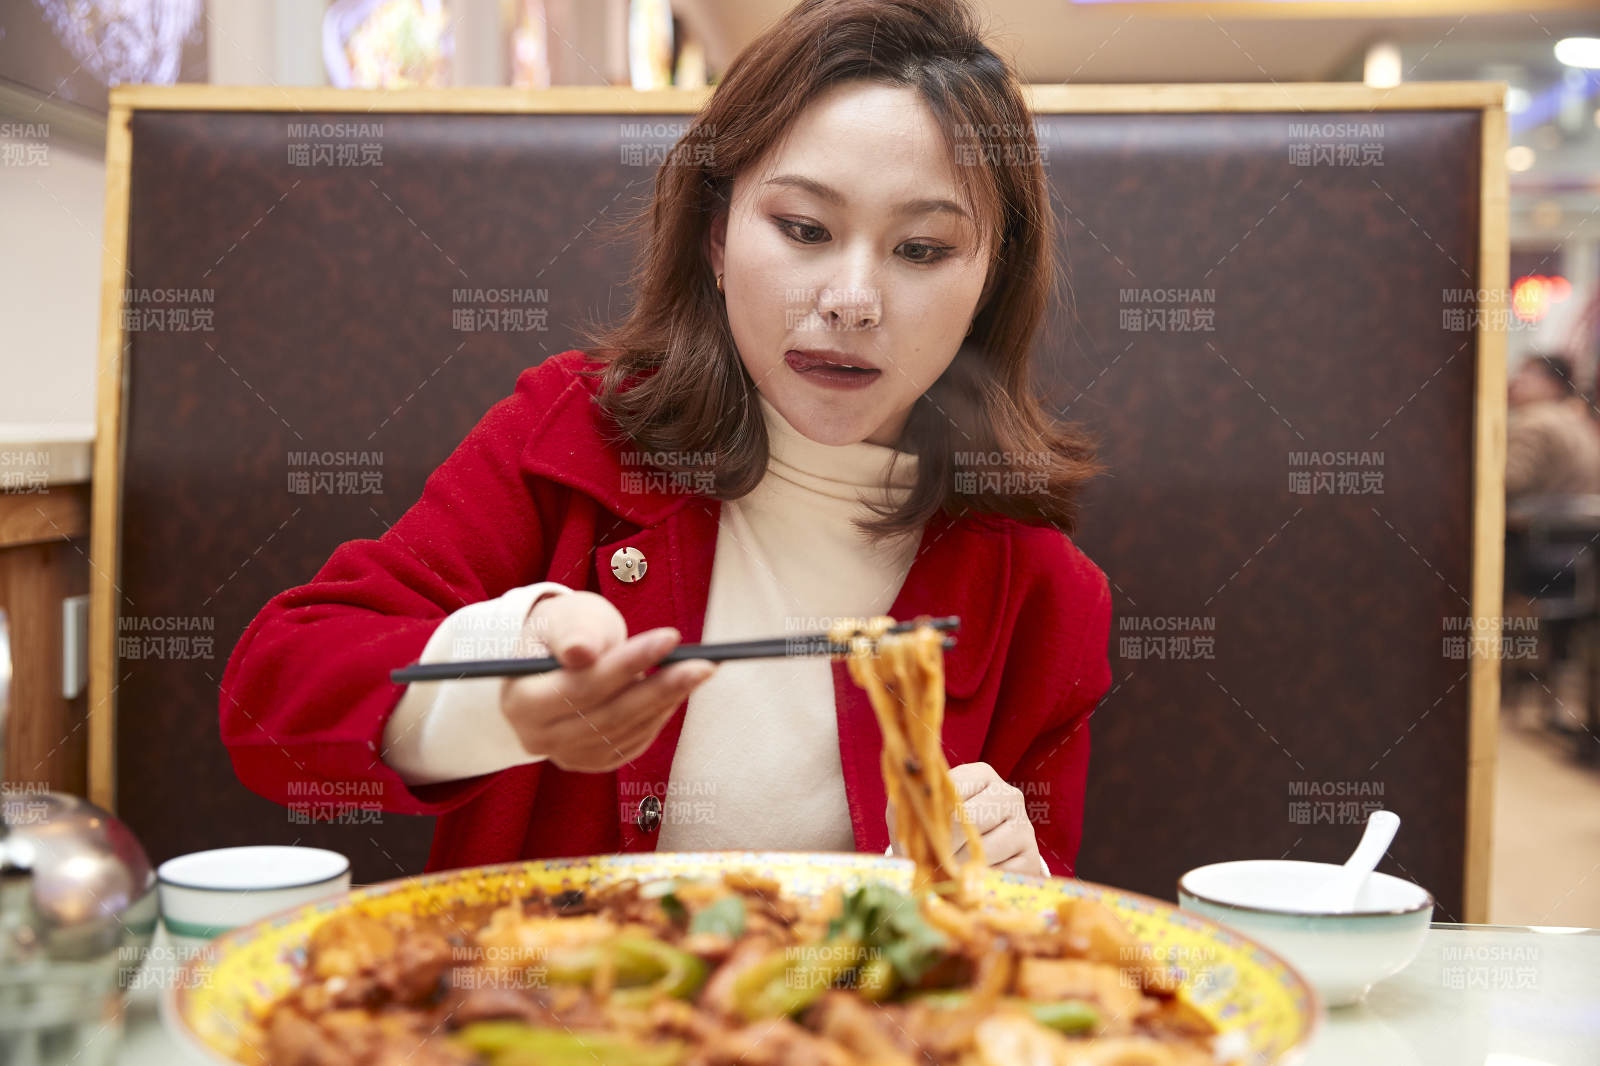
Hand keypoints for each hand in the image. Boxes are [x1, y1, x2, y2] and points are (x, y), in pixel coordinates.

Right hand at [499, 590, 715, 772]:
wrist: (555, 657)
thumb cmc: (561, 630)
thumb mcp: (561, 618)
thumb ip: (572, 633)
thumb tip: (581, 653)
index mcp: (520, 702)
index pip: (583, 687)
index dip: (628, 663)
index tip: (670, 637)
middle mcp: (539, 737)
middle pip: (610, 715)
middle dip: (661, 687)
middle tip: (704, 664)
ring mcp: (567, 755)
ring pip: (627, 730)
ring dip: (668, 700)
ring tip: (698, 669)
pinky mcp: (593, 761)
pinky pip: (635, 741)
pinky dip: (660, 714)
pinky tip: (678, 689)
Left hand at [886, 761, 1041, 875]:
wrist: (967, 866)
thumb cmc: (939, 834)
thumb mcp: (919, 812)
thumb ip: (909, 799)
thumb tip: (905, 788)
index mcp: (982, 775)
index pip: (956, 789)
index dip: (936, 815)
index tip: (927, 830)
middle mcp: (1008, 794)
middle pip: (971, 819)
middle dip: (947, 844)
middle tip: (934, 858)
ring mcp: (1024, 825)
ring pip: (985, 848)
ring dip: (961, 865)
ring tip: (951, 869)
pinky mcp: (1031, 857)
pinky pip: (1001, 871)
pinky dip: (981, 880)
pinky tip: (973, 877)